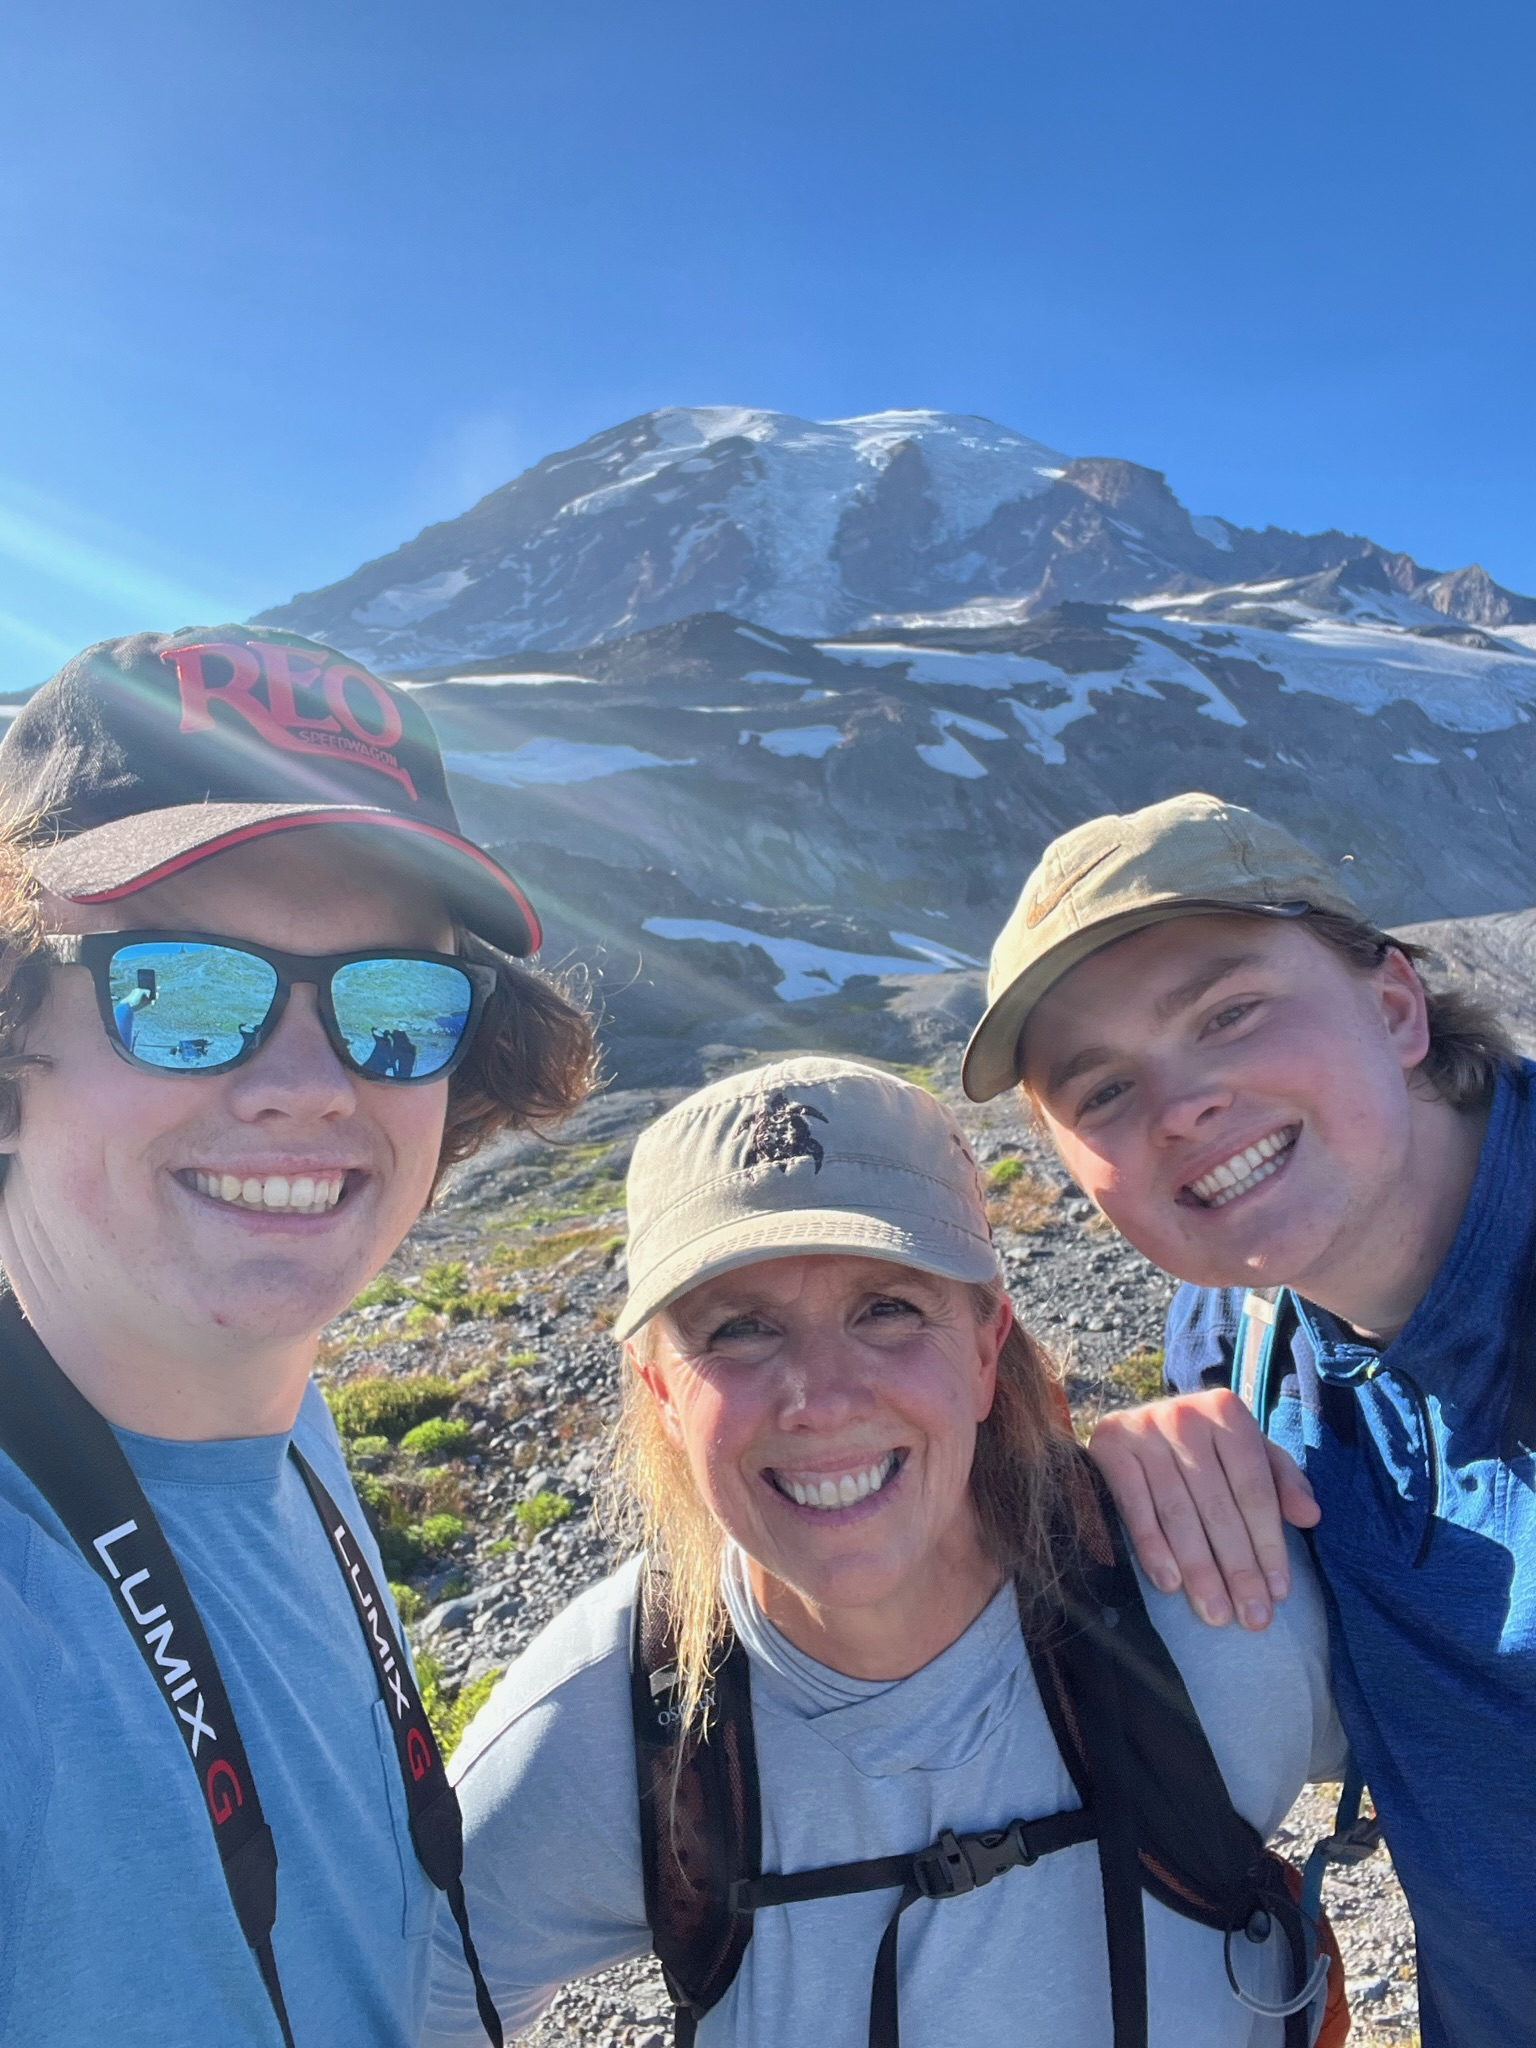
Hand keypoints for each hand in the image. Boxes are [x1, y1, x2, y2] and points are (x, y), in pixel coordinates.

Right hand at [1088, 1391, 1319, 1629]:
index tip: (1279, 1592)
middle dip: (1238, 1567)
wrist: (1133, 1425)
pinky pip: (1135, 1507)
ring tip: (1216, 1613)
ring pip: (1178, 1512)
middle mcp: (1184, 1414)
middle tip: (1252, 1618)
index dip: (1268, 1543)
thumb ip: (1282, 1481)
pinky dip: (1152, 1547)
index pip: (1254, 1488)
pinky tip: (1170, 1584)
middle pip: (1218, 1505)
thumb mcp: (1248, 1454)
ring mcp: (1142, 1428)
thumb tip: (1310, 1516)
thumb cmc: (1204, 1449)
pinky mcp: (1108, 1446)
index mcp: (1226, 1411)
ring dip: (1199, 1569)